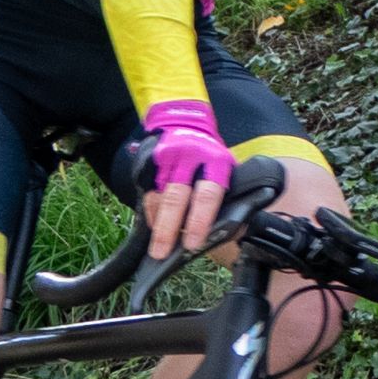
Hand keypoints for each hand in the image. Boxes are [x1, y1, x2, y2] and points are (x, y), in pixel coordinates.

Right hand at [141, 100, 234, 260]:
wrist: (185, 124)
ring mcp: (165, 159)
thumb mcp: (227, 170)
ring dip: (157, 224)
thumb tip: (232, 232)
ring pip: (157, 198)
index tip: (192, 244)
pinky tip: (154, 226)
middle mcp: (188, 159)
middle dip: (168, 230)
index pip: (207, 195)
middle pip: (175, 198)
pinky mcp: (148, 163)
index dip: (199, 221)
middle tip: (162, 255)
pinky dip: (150, 213)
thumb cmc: (211, 158)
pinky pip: (146, 194)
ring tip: (158, 247)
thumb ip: (229, 197)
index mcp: (215, 162)